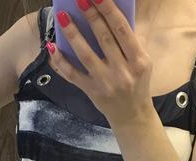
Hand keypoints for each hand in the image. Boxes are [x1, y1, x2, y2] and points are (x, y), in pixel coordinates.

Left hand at [47, 0, 153, 125]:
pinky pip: (73, 74)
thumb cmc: (137, 83)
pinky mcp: (92, 92)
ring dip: (73, 34)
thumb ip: (129, 42)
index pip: (122, 29)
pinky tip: (53, 47)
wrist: (132, 116)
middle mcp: (123, 72)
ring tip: (63, 17)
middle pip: (104, 38)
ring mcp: (106, 83)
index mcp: (139, 60)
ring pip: (86, 54)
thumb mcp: (142, 63)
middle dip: (91, 16)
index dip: (108, 9)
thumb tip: (109, 15)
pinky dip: (61, 61)